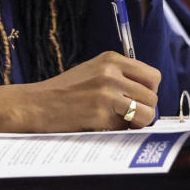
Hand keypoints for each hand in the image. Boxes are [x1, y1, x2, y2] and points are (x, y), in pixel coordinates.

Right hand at [0, 51, 160, 136]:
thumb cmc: (65, 90)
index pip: (153, 76)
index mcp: (112, 59)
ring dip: (137, 122)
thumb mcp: (94, 70)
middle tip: (129, 116)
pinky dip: (119, 131)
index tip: (138, 99)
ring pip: (146, 113)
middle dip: (145, 109)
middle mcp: (111, 73)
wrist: (37, 104)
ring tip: (121, 123)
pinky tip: (103, 126)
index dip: (149, 92)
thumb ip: (120, 76)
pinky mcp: (100, 114)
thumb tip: (148, 94)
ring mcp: (106, 94)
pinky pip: (126, 127)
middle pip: (152, 96)